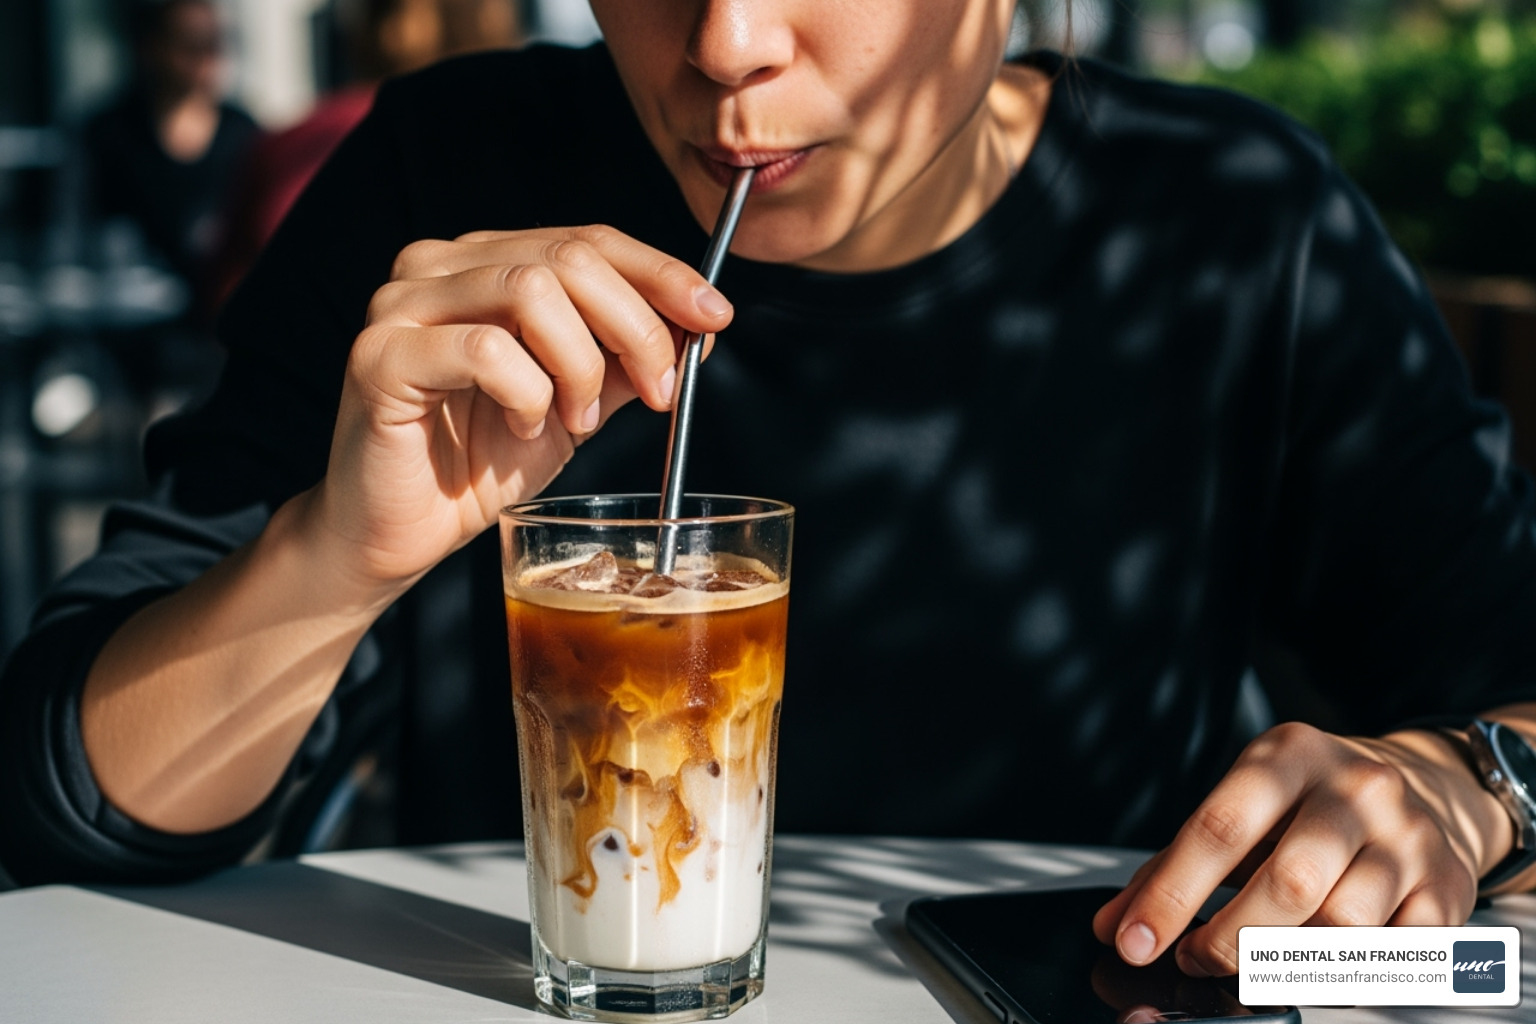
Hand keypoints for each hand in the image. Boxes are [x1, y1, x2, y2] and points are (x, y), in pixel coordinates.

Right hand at [303, 225, 732, 592]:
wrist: (397, 535)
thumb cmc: (478, 466)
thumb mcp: (576, 405)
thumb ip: (625, 359)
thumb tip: (698, 323)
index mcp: (485, 262)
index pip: (589, 238)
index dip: (662, 273)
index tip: (717, 316)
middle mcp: (438, 265)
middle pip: (569, 257)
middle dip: (636, 327)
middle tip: (657, 394)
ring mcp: (402, 304)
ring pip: (531, 291)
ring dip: (580, 365)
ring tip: (575, 421)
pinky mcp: (380, 354)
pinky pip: (486, 350)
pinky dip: (527, 393)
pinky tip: (523, 427)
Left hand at [1092, 721, 1513, 976]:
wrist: (1425, 786)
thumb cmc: (1308, 803)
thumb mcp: (1240, 808)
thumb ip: (1171, 865)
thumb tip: (1114, 925)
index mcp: (1288, 756)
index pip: (1219, 828)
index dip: (1171, 893)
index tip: (1135, 940)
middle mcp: (1355, 789)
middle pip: (1288, 884)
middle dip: (1228, 939)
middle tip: (1196, 957)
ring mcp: (1407, 838)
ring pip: (1343, 924)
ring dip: (1285, 961)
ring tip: (1254, 962)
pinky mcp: (1446, 887)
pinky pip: (1394, 953)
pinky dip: (1347, 974)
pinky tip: (1317, 965)